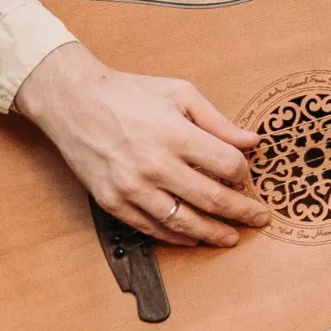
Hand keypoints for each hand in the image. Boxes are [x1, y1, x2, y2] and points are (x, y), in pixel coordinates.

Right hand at [12, 43, 272, 247]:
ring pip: (183, 222)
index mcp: (175, 134)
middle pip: (212, 199)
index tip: (246, 178)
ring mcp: (131, 187)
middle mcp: (154, 164)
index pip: (227, 165)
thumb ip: (218, 122)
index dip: (243, 174)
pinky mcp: (112, 202)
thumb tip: (253, 142)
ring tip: (231, 237)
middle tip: (258, 219)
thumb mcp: (179, 93)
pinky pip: (151, 228)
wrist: (72, 102)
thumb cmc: (128, 93)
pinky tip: (193, 237)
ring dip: (212, 233)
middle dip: (241, 212)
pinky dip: (176, 237)